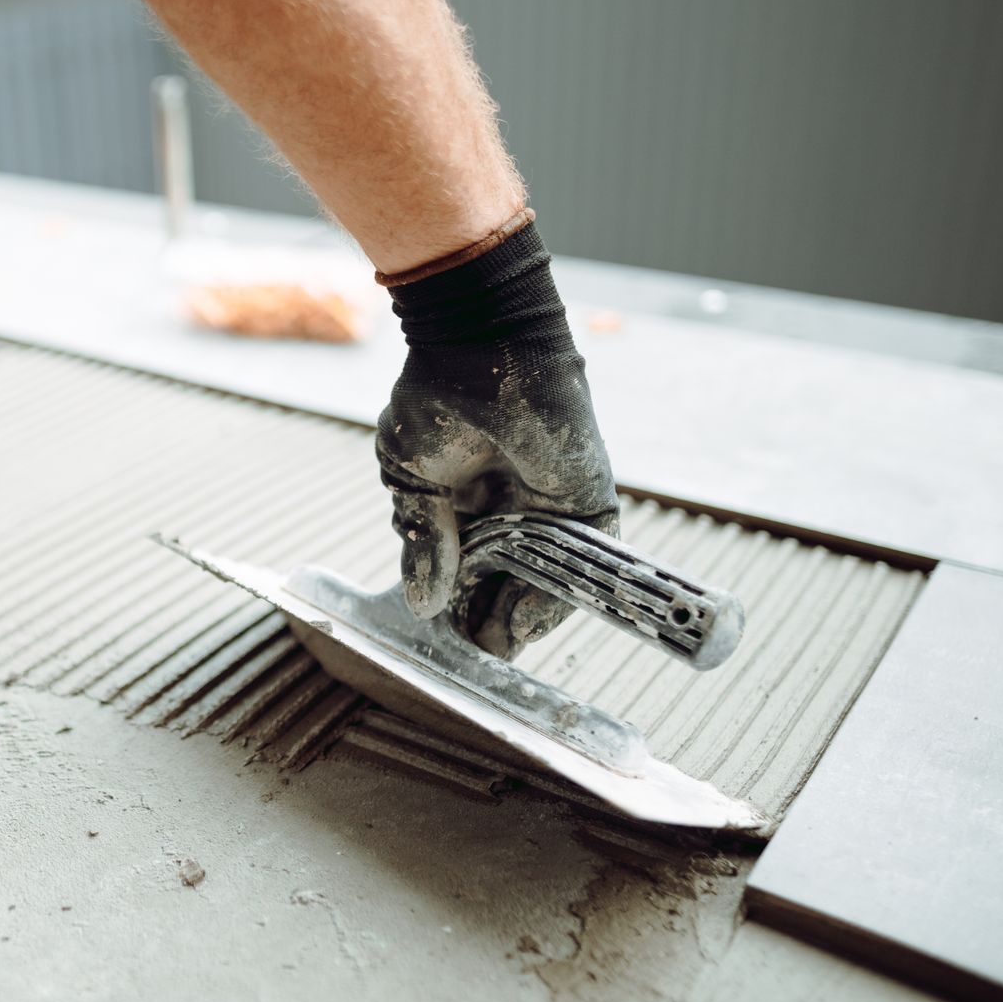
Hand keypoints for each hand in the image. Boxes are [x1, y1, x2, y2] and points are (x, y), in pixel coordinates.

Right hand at [375, 223, 617, 658]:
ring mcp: (553, 512)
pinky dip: (552, 600)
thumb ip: (423, 541)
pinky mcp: (588, 504)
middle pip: (506, 587)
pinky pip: (580, 567)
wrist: (483, 345)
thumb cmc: (438, 398)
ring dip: (516, 622)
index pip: (470, 576)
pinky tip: (517, 622)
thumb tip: (421, 603)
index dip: (456, 609)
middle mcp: (514, 514)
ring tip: (488, 649)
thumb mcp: (414, 481)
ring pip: (542, 585)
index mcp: (472, 506)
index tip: (441, 640)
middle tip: (466, 656)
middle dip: (486, 624)